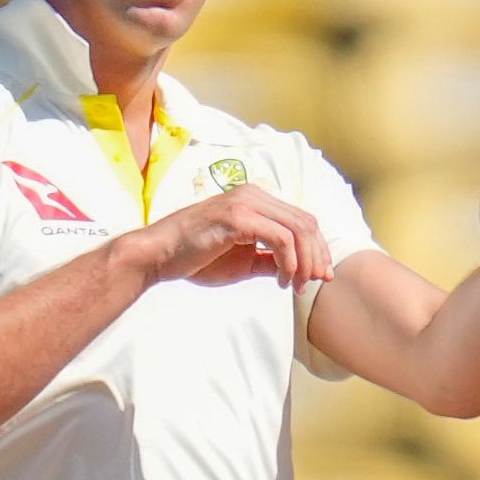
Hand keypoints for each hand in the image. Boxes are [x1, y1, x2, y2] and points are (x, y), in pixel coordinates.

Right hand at [124, 184, 331, 292]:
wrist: (158, 256)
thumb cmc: (196, 258)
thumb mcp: (243, 262)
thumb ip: (269, 260)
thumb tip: (297, 270)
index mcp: (256, 200)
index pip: (301, 220)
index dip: (318, 248)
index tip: (321, 276)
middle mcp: (253, 194)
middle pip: (306, 222)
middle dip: (317, 256)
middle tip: (316, 283)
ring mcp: (245, 202)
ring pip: (297, 229)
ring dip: (304, 262)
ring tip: (295, 286)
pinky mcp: (237, 217)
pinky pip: (279, 238)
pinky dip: (288, 262)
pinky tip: (281, 280)